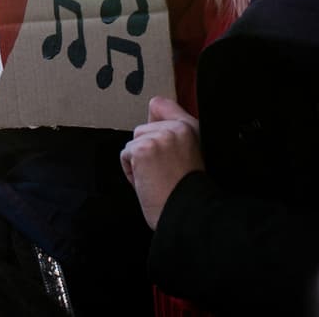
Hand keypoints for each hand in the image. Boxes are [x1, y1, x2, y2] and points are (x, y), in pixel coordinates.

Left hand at [120, 96, 203, 229]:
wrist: (190, 214)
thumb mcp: (193, 154)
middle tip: (163, 172)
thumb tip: (152, 110)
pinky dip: (131, 172)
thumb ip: (175, 134)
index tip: (155, 139)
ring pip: (133, 142)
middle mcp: (177, 128)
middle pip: (142, 129)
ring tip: (157, 179)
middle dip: (146, 150)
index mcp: (192, 128)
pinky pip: (125, 155)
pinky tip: (149, 183)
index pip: (161, 104)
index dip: (152, 118)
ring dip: (139, 162)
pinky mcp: (143, 149)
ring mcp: (159, 136)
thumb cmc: (189, 193)